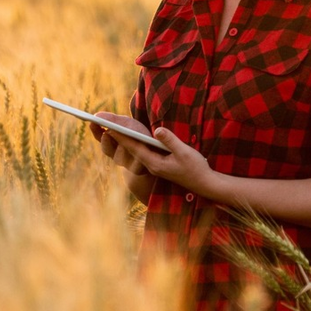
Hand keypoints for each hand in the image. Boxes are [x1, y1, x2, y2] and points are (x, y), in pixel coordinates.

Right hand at [90, 112, 150, 175]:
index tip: (93, 122)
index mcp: (111, 143)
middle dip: (107, 141)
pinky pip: (134, 164)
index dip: (96, 131)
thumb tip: (97, 115)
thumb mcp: (127, 124)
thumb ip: (113, 120)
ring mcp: (126, 163)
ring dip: (122, 148)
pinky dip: (136, 156)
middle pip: (107, 149)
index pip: (100, 137)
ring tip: (124, 141)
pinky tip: (139, 150)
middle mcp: (116, 154)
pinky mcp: (138, 169)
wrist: (156, 148)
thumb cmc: (138, 133)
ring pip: (120, 157)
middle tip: (107, 133)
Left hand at [99, 123, 214, 193]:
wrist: (204, 183)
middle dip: (119, 138)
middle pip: (132, 150)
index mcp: (155, 164)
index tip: (110, 128)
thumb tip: (157, 131)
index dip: (122, 138)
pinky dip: (135, 145)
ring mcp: (155, 166)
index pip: (135, 149)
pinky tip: (131, 138)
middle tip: (106, 126)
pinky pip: (143, 154)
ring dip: (125, 142)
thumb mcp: (184, 152)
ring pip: (136, 153)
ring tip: (113, 130)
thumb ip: (170, 141)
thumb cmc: (195, 167)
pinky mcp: (159, 165)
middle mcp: (152, 166)